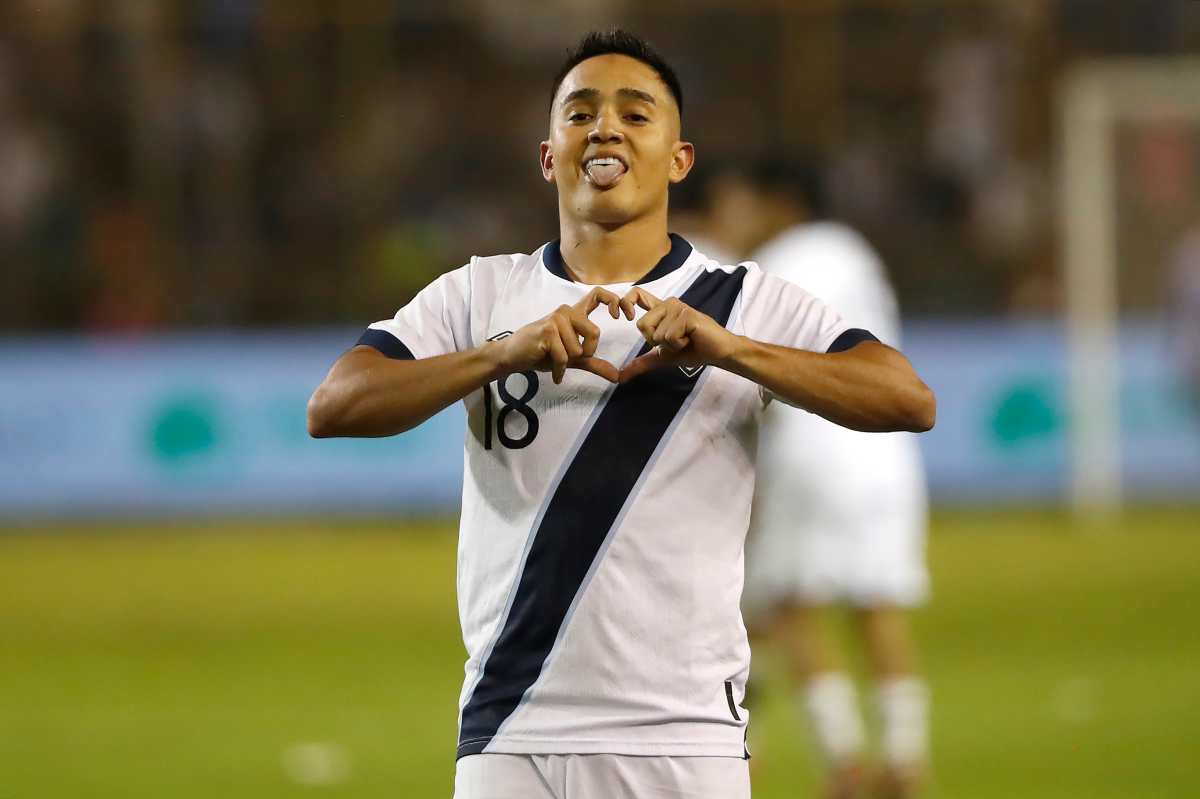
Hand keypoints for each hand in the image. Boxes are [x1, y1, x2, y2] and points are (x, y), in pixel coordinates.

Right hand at [493, 287, 622, 383]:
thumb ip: (594, 363)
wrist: (513, 356)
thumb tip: (618, 376)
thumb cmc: (542, 353)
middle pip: (595, 332)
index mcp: (575, 313)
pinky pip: (564, 357)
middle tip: (570, 358)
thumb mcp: (573, 359)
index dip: (615, 301)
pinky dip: (560, 370)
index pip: (598, 295)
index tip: (622, 317)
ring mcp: (556, 319)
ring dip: (568, 363)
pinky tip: (554, 372)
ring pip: (578, 349)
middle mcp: (566, 311)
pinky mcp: (547, 331)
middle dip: (586, 352)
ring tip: (554, 360)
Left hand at [617, 287, 739, 382]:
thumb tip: (619, 378)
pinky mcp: (686, 315)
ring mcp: (678, 307)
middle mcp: (668, 304)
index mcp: (660, 310)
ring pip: (656, 333)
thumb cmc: (692, 351)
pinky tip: (691, 339)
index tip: (625, 317)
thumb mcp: (661, 357)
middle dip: (656, 341)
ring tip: (685, 340)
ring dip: (670, 345)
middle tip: (675, 340)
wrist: (717, 354)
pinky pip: (669, 336)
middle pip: (641, 325)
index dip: (625, 302)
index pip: (636, 294)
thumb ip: (641, 363)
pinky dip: (678, 345)